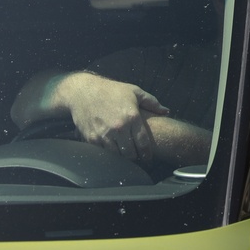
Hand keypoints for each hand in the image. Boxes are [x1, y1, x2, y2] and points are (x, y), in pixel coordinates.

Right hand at [12, 71, 168, 161]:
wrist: (83, 91)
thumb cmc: (111, 90)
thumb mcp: (134, 91)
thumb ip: (152, 102)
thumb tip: (166, 111)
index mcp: (132, 117)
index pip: (143, 143)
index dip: (147, 154)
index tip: (149, 159)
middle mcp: (119, 127)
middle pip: (131, 153)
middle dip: (135, 157)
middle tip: (137, 158)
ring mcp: (105, 134)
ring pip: (117, 156)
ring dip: (122, 158)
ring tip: (125, 156)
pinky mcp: (92, 138)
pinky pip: (104, 153)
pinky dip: (109, 154)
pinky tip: (113, 151)